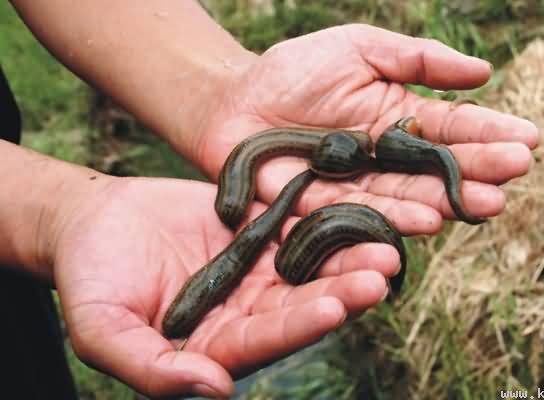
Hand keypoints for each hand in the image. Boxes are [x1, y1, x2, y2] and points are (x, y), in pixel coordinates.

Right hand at [54, 176, 397, 397]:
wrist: (93, 223)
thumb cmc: (90, 280)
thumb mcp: (104, 330)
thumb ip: (152, 368)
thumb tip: (214, 389)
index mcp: (218, 342)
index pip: (265, 339)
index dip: (297, 326)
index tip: (332, 309)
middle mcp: (248, 308)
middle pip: (302, 302)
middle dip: (342, 290)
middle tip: (380, 272)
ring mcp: (258, 267)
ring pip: (311, 263)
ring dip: (347, 254)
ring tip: (385, 241)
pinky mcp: (261, 228)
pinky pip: (298, 221)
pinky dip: (327, 214)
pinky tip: (361, 203)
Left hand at [196, 24, 537, 234]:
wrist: (233, 102)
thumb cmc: (293, 70)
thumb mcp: (359, 49)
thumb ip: (417, 60)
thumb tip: (484, 71)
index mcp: (399, 120)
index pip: (452, 129)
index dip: (489, 134)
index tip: (529, 140)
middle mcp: (385, 160)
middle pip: (437, 169)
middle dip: (477, 171)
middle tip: (515, 174)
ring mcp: (357, 187)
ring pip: (407, 197)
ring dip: (446, 201)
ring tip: (484, 201)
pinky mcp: (324, 211)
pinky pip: (362, 215)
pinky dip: (394, 218)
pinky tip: (428, 218)